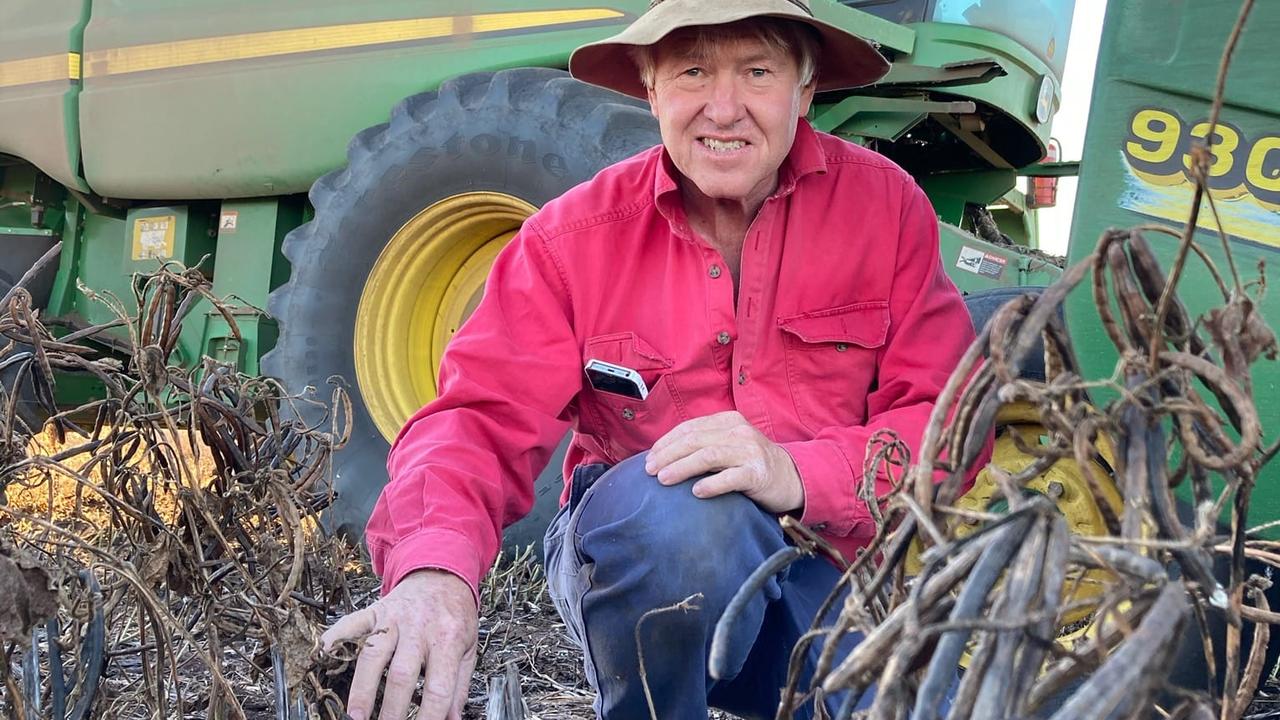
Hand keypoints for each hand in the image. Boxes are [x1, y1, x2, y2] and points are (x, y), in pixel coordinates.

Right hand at [321, 569, 477, 719]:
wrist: (442, 575)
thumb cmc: (454, 615)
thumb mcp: (468, 648)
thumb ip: (459, 685)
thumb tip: (454, 719)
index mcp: (448, 639)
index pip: (439, 687)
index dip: (430, 715)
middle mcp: (420, 628)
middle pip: (402, 675)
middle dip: (392, 710)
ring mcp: (394, 619)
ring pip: (374, 655)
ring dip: (363, 689)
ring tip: (356, 715)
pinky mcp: (375, 611)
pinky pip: (352, 624)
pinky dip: (335, 639)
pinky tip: (324, 656)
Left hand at [644, 410, 803, 512]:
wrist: (790, 477)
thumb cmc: (751, 463)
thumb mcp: (729, 445)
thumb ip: (704, 443)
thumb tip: (663, 456)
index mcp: (728, 421)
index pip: (690, 428)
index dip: (666, 442)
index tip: (649, 457)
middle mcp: (739, 432)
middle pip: (694, 440)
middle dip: (667, 455)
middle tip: (649, 470)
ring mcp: (749, 451)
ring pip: (708, 456)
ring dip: (682, 467)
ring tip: (663, 479)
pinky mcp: (758, 473)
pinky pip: (730, 478)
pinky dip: (711, 484)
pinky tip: (695, 492)